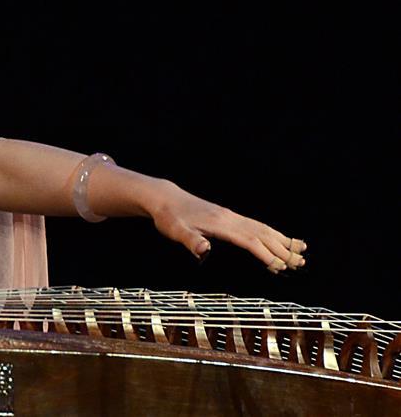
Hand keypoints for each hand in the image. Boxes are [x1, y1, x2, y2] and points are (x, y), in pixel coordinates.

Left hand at [149, 182, 306, 272]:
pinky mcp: (228, 216)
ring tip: (301, 250)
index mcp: (220, 224)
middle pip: (262, 234)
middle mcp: (230, 218)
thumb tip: (204, 250)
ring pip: (262, 228)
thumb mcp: (175, 230)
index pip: (249, 240)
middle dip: (282, 249)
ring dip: (282, 240)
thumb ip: (190, 240)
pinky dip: (270, 232)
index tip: (280, 267)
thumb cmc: (170, 217)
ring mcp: (230, 216)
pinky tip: (278, 238)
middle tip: (300, 263)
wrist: (165, 199)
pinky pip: (255, 225)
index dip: (265, 254)